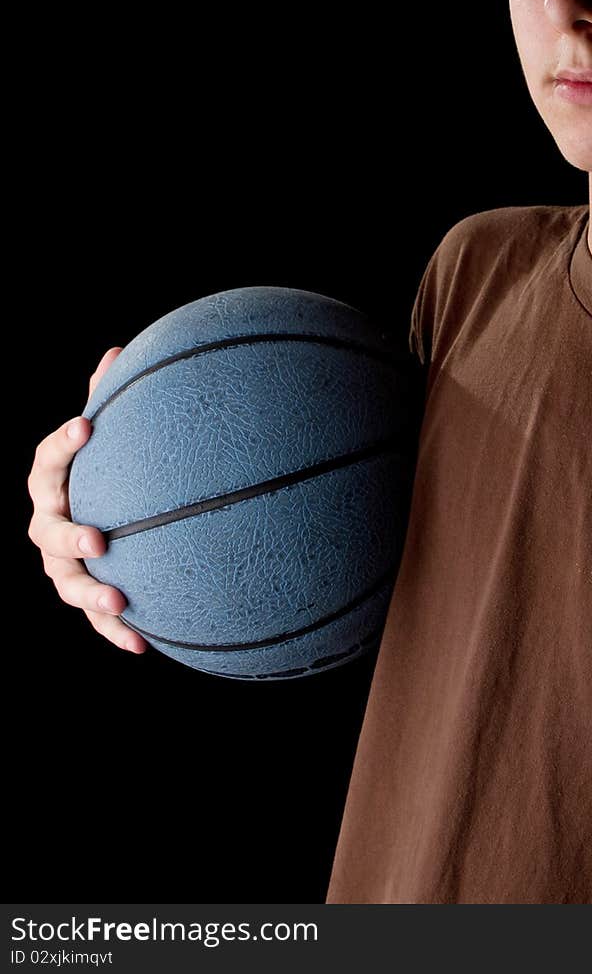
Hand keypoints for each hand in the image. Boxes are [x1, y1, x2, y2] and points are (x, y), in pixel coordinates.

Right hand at [27, 347, 147, 653]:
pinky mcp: (82, 593)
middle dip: (70, 534)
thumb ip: (108, 398)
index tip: (85, 426)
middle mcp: (46, 522)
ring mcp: (60, 563)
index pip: (48, 459)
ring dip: (89, 592)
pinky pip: (95, 617)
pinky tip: (142, 644)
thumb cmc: (106, 465)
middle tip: (97, 537)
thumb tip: (117, 351)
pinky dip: (114, 631)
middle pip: (46, 530)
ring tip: (118, 598)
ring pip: (65, 580)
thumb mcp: (107, 435)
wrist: (102, 514)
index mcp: (52, 478)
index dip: (63, 443)